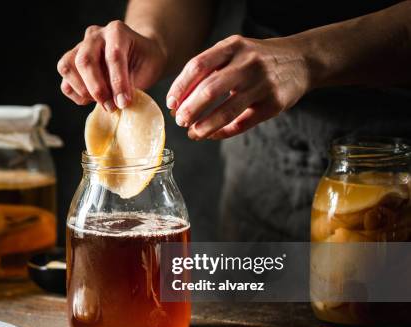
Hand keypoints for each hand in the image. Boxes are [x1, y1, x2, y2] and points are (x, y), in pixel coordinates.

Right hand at [57, 20, 166, 110]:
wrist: (138, 55)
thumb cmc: (144, 62)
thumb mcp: (148, 69)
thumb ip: (132, 83)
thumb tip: (118, 103)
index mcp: (116, 31)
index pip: (113, 56)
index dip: (118, 83)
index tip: (123, 103)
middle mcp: (94, 36)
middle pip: (85, 60)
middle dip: (96, 88)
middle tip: (110, 106)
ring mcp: (79, 48)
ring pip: (67, 67)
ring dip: (83, 90)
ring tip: (102, 102)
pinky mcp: (71, 64)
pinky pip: (65, 82)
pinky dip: (76, 95)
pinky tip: (92, 99)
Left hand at [167, 35, 309, 139]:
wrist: (302, 60)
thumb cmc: (256, 60)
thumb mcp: (234, 52)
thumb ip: (208, 70)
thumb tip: (178, 100)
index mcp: (233, 46)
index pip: (197, 66)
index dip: (180, 87)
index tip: (170, 103)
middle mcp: (248, 63)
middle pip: (210, 89)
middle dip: (190, 109)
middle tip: (180, 121)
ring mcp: (263, 84)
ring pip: (227, 111)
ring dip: (205, 126)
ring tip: (193, 134)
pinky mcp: (274, 104)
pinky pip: (243, 123)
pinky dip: (223, 132)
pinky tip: (212, 135)